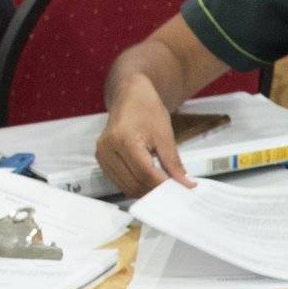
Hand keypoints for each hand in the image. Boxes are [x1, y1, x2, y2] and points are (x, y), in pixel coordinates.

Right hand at [96, 75, 193, 195]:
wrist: (130, 97)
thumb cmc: (146, 109)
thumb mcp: (165, 135)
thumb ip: (174, 163)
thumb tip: (185, 184)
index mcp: (123, 139)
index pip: (144, 173)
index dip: (163, 185)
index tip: (179, 190)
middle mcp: (108, 149)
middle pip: (134, 182)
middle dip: (155, 191)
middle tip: (174, 191)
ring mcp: (102, 155)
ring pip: (126, 186)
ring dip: (146, 191)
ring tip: (163, 188)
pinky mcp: (102, 160)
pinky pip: (119, 182)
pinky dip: (136, 186)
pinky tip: (149, 183)